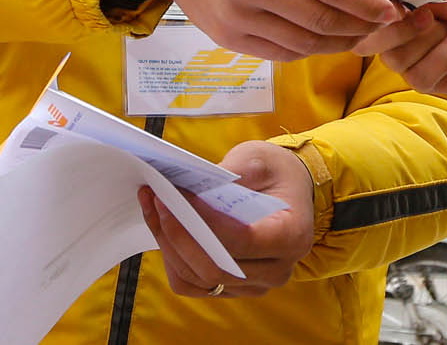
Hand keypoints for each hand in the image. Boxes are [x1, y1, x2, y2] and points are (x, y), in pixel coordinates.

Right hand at [109, 0, 399, 60]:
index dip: (366, 2)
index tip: (391, 9)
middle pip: (320, 19)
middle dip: (360, 26)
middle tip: (382, 24)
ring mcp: (236, 16)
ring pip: (304, 43)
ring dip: (340, 43)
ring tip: (359, 32)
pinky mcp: (228, 38)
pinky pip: (281, 52)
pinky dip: (310, 48)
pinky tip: (325, 36)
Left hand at [138, 140, 314, 298]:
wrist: (287, 192)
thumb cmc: (275, 173)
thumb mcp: (260, 159)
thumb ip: (231, 173)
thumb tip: (189, 187)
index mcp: (293, 236)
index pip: (244, 240)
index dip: (207, 221)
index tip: (179, 194)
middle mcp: (276, 270)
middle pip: (217, 266)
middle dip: (180, 234)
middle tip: (157, 198)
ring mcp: (253, 285)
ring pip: (199, 278)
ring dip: (170, 244)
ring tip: (153, 205)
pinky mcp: (231, 288)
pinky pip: (191, 283)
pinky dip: (172, 256)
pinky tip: (161, 227)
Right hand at [352, 0, 446, 92]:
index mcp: (393, 5)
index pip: (361, 15)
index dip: (372, 14)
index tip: (396, 7)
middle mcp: (397, 33)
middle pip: (368, 44)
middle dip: (397, 31)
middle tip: (427, 15)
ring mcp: (413, 58)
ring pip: (395, 61)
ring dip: (424, 42)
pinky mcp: (433, 80)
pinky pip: (420, 78)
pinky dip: (439, 60)